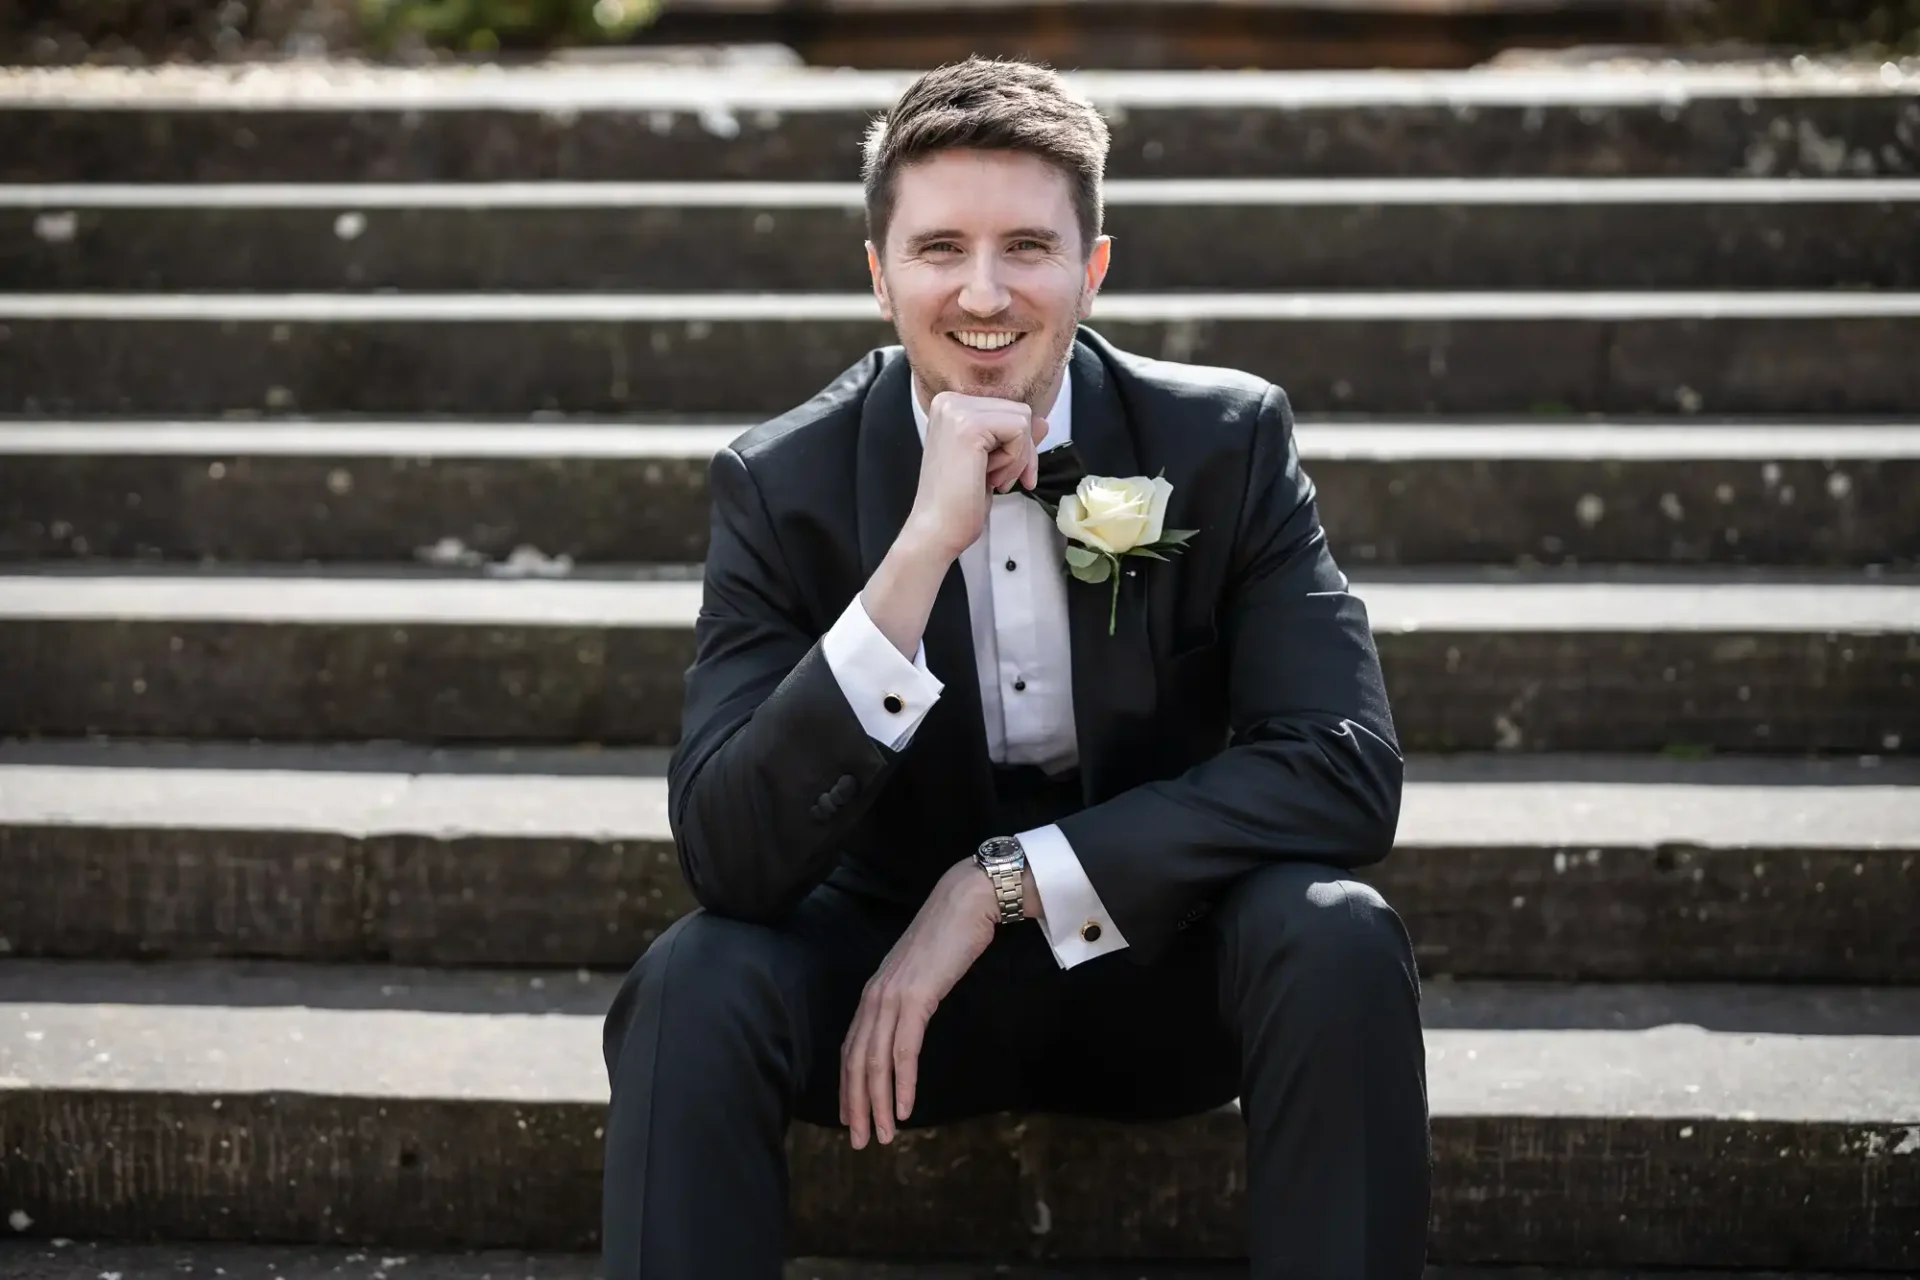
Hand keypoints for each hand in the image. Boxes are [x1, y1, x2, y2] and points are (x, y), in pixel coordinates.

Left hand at [840, 858, 998, 1147]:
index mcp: (874, 992)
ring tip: (884, 1135)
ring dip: (878, 1103)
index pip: (852, 1048)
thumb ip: (911, 998)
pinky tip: (905, 1108)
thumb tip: (911, 1022)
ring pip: (876, 1062)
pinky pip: (904, 1050)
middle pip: (856, 1061)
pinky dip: (902, 1083)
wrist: (968, 901)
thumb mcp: (923, 973)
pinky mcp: (916, 997)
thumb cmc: (951, 935)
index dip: (849, 1087)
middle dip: (857, 1106)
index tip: (852, 1117)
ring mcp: (892, 996)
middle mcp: (875, 996)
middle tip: (860, 1142)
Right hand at [902, 391, 1049, 560]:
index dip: (1018, 446)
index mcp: (951, 406)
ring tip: (992, 480)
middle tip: (1000, 482)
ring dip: (1017, 458)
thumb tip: (1043, 421)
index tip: (1005, 476)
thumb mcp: (993, 462)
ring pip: (1022, 420)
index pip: (1008, 410)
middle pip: (1019, 411)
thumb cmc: (960, 503)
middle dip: (1021, 452)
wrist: (936, 530)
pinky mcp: (969, 425)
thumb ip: (1014, 438)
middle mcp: (950, 401)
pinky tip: (991, 479)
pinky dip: (1015, 460)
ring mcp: (957, 410)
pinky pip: (1019, 431)